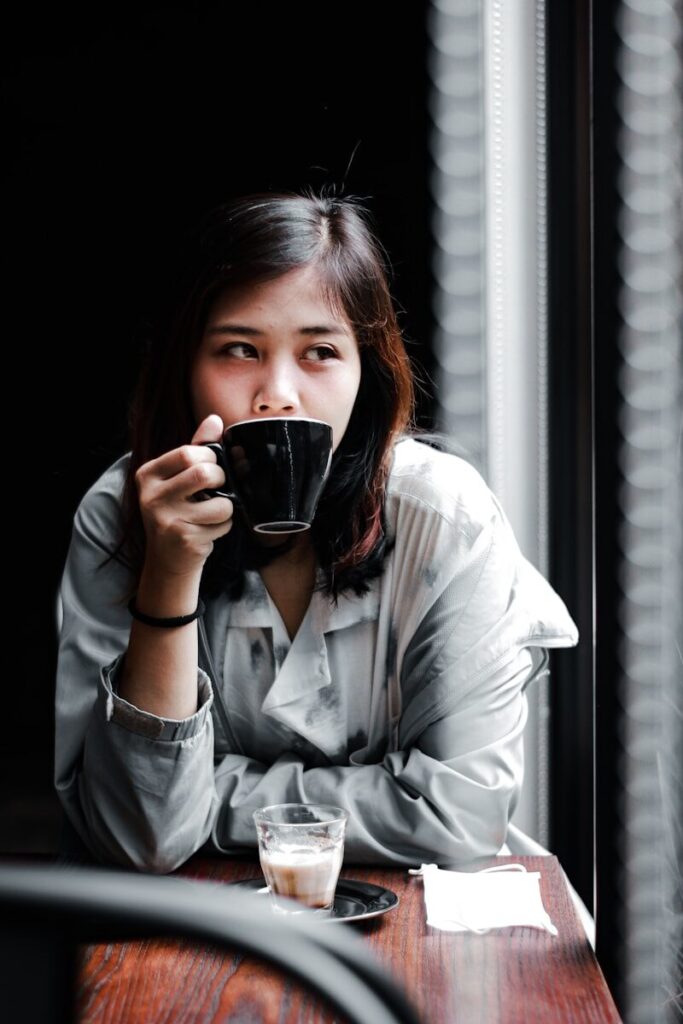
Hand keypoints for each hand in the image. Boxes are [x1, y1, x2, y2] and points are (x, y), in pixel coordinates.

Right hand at [135, 414, 233, 579]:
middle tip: (218, 489)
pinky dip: (224, 527)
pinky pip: (222, 524)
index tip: (212, 466)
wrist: (167, 561)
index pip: (187, 453)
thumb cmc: (176, 513)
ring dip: (226, 509)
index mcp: (148, 475)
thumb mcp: (178, 479)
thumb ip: (196, 448)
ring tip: (211, 514)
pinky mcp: (184, 540)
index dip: (210, 458)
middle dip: (222, 480)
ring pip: (221, 503)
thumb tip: (215, 420)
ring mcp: (166, 520)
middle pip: (205, 474)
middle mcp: (151, 497)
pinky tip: (208, 530)